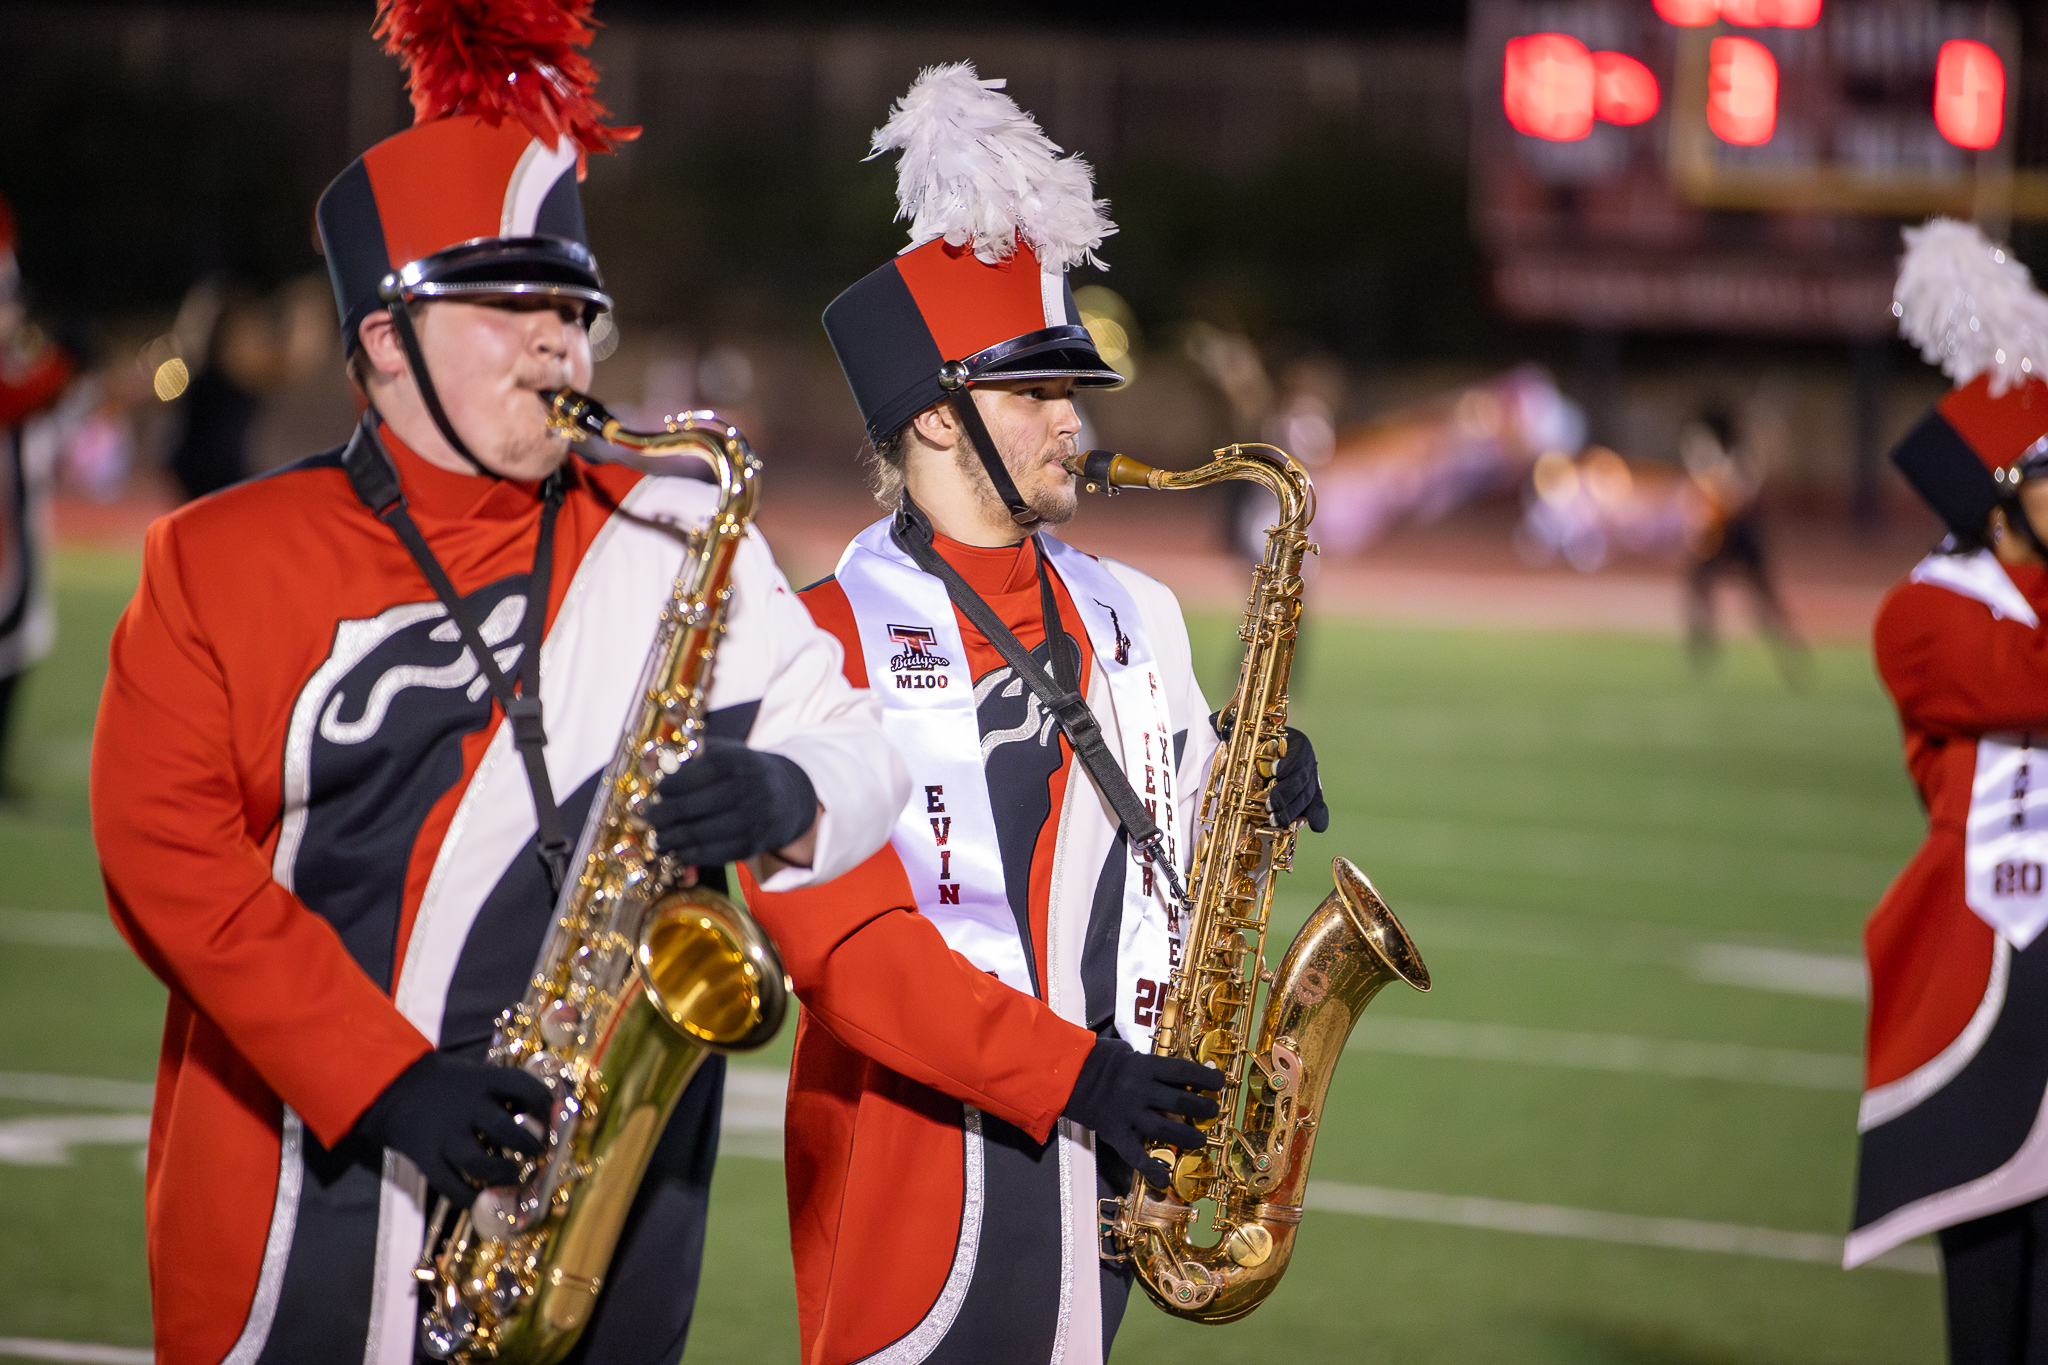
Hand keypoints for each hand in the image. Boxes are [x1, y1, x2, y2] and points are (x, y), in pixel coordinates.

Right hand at [352, 1052, 551, 1207]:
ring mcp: (445, 1135)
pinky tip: (479, 1197)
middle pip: (507, 1130)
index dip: (544, 1104)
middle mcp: (466, 1107)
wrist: (390, 1086)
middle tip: (536, 1151)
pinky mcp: (426, 1158)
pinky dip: (468, 1197)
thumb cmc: (444, 1081)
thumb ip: (502, 1090)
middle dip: (529, 1145)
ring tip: (513, 1176)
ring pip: (481, 1163)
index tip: (550, 1117)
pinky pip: (450, 1186)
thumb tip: (541, 1109)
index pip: (525, 1087)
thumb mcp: (474, 1074)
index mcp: (482, 1080)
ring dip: (504, 1174)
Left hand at [646, 736, 817, 866]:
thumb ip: (693, 755)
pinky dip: (690, 854)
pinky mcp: (752, 844)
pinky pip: (714, 853)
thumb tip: (652, 765)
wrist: (790, 798)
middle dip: (662, 814)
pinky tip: (678, 850)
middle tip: (648, 818)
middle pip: (691, 806)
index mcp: (738, 762)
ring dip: (672, 839)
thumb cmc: (746, 773)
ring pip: (699, 834)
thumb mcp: (727, 753)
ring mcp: (751, 819)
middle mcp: (747, 790)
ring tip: (658, 839)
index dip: (670, 785)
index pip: (694, 774)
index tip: (658, 791)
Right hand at [1062, 1036, 1224, 1187]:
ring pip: (1165, 1128)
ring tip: (1199, 1140)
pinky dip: (1150, 1169)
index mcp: (1142, 1066)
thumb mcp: (1121, 1049)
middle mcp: (1138, 1089)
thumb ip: (1143, 1061)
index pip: (1182, 1071)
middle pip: (1180, 1101)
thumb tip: (1166, 1070)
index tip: (1220, 1083)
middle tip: (1213, 1112)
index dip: (1205, 1078)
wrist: (1060, 1074)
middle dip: (1202, 1108)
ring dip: (1186, 1136)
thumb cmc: (1091, 1058)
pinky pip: (1135, 1154)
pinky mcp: (1114, 1132)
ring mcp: (1126, 1112)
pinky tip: (1164, 1181)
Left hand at [1211, 713, 1327, 833]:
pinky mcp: (1308, 798)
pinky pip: (1317, 808)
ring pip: (1306, 796)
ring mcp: (1309, 780)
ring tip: (1275, 821)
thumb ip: (1229, 727)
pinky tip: (1310, 827)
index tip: (1274, 772)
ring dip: (1292, 811)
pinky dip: (1315, 818)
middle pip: (1302, 778)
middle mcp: (1305, 760)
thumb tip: (1211, 720)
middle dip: (1285, 794)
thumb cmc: (1246, 743)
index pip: (1297, 752)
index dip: (1287, 763)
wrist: (1254, 759)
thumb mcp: (1238, 733)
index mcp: (1293, 741)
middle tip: (1270, 806)